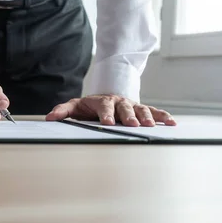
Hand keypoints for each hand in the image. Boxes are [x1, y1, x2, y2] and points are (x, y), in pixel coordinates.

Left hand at [45, 94, 175, 126]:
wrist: (107, 96)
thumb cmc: (90, 106)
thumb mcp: (75, 106)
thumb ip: (63, 111)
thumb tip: (49, 118)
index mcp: (102, 101)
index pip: (104, 107)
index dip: (106, 115)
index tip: (107, 123)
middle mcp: (118, 101)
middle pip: (124, 107)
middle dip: (128, 116)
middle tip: (133, 124)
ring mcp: (131, 104)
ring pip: (141, 109)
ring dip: (147, 117)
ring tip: (152, 126)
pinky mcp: (142, 109)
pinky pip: (154, 111)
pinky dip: (163, 116)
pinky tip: (172, 123)